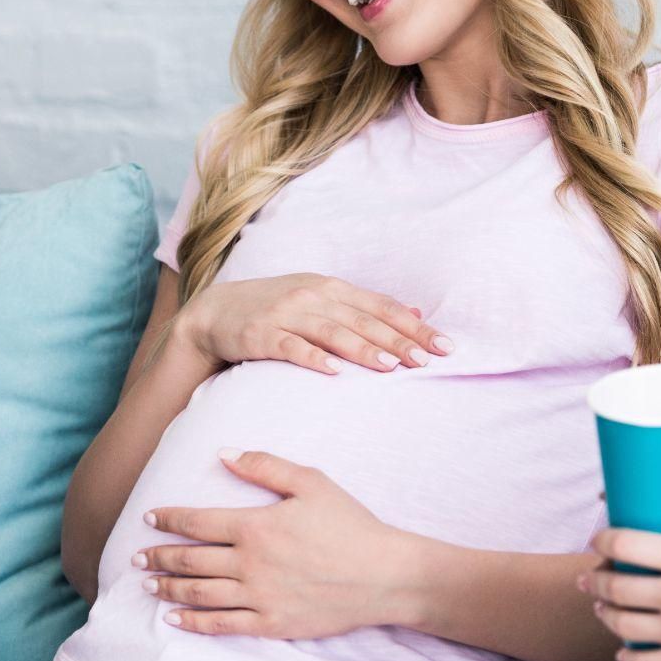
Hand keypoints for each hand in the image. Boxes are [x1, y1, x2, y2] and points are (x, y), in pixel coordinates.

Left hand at [134, 451, 412, 639]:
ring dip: (168, 589)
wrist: (385, 576)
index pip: (198, 522)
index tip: (149, 518)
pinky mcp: (271, 624)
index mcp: (255, 526)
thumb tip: (222, 454)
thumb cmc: (350, 524)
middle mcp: (249, 563)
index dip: (169, 520)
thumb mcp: (311, 482)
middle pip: (190, 560)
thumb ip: (263, 466)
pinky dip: (193, 623)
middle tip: (136, 557)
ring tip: (147, 586)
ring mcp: (259, 597)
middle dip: (159, 557)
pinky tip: (174, 621)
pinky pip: (223, 625)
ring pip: (200, 594)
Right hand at [175, 274, 449, 375]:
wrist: (215, 313)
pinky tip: (334, 372)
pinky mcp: (262, 335)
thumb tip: (415, 312)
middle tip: (428, 360)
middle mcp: (312, 296)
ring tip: (391, 367)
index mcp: (331, 288)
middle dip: (398, 340)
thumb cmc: (275, 310)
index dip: (413, 326)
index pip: (381, 306)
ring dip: (363, 349)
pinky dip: (313, 358)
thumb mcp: (320, 300)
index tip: (444, 345)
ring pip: (332, 332)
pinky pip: (291, 347)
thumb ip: (364, 308)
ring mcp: (285, 314)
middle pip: (362, 320)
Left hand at [581, 497, 660, 660]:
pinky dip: (627, 658)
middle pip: (615, 584)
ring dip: (605, 614)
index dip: (604, 540)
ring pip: (621, 623)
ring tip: (601, 608)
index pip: (625, 542)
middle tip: (591, 577)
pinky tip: (623, 653)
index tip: (599, 540)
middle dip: (598, 579)